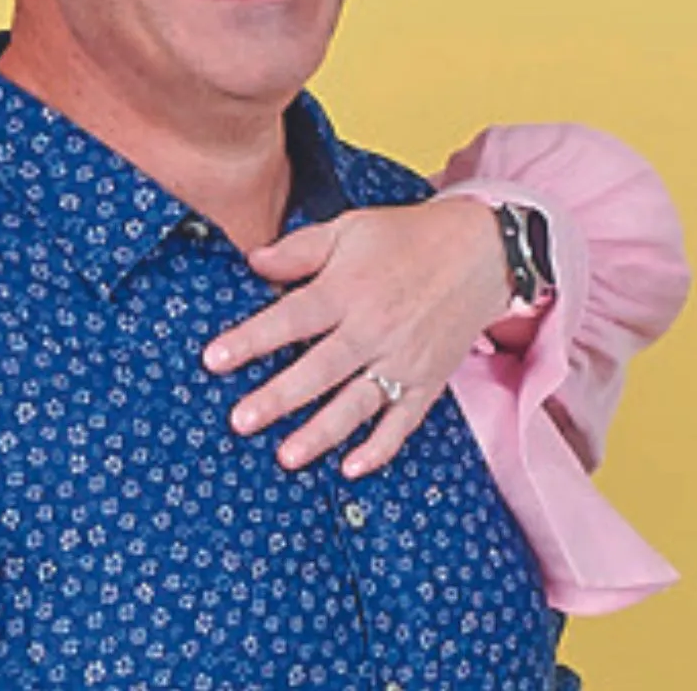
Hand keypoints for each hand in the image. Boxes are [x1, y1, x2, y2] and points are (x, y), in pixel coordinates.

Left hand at [202, 198, 511, 476]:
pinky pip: (403, 421)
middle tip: (241, 421)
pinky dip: (380, 448)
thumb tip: (252, 262)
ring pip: (357, 404)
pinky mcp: (428, 381)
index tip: (214, 360)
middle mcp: (374, 329)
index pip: (290, 318)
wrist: (482, 252)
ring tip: (286, 455)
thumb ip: (299, 249)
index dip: (252, 340)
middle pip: (320, 369)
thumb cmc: (406, 238)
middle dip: (278, 397)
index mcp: (347, 290)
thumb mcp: (348, 229)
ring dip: (321, 433)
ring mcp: (403, 360)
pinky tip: (351, 468)